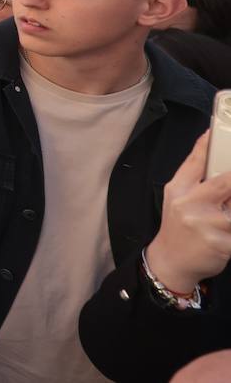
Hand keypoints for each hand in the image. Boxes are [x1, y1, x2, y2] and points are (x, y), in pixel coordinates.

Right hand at [145, 132, 230, 293]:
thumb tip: (215, 158)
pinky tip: (227, 234)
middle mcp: (189, 204)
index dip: (208, 145)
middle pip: (225, 182)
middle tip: (229, 193)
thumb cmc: (179, 227)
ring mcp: (205, 225)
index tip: (216, 132)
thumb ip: (195, 179)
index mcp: (178, 189)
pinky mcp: (220, 244)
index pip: (196, 161)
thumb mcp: (177, 198)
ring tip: (223, 219)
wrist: (171, 261)